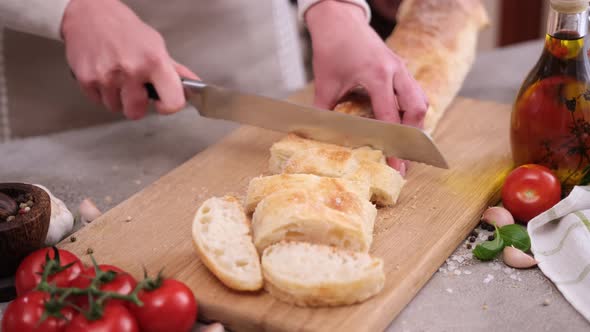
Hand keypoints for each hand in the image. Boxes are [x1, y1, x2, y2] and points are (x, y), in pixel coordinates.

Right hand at [61, 0, 197, 119]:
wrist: (88, 13)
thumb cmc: (124, 27)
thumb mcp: (155, 43)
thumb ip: (174, 69)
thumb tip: (192, 86)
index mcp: (154, 61)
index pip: (172, 102)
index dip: (169, 106)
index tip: (163, 102)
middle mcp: (131, 70)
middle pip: (136, 113)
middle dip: (136, 104)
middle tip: (135, 87)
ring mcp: (107, 76)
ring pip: (116, 107)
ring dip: (118, 97)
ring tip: (118, 76)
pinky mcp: (86, 79)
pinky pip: (99, 101)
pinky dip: (102, 92)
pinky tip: (105, 73)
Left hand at [306, 1, 427, 174]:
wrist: (339, 20)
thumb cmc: (331, 49)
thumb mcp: (325, 84)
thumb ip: (324, 114)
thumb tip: (319, 141)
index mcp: (377, 75)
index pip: (391, 118)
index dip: (394, 145)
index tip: (395, 167)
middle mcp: (396, 71)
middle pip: (417, 109)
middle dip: (413, 137)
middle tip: (404, 161)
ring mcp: (401, 68)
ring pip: (420, 101)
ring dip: (415, 124)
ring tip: (403, 147)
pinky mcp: (400, 68)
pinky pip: (415, 93)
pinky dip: (411, 111)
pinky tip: (400, 125)